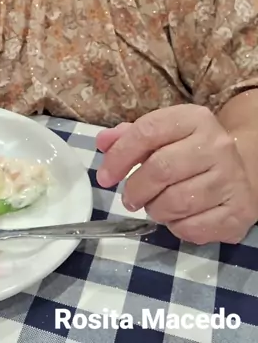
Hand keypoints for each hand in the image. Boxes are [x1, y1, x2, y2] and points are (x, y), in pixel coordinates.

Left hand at [96, 105, 257, 243]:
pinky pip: (193, 228)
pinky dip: (176, 227)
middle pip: (161, 169)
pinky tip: (177, 218)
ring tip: (154, 206)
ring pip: (176, 202)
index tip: (105, 177)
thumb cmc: (193, 150)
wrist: (245, 169)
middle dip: (135, 189)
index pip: (148, 132)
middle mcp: (216, 145)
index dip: (120, 156)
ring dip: (155, 210)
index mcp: (194, 119)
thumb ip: (131, 137)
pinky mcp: (239, 212)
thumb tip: (102, 142)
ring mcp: (231, 179)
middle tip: (129, 199)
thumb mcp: (166, 134)